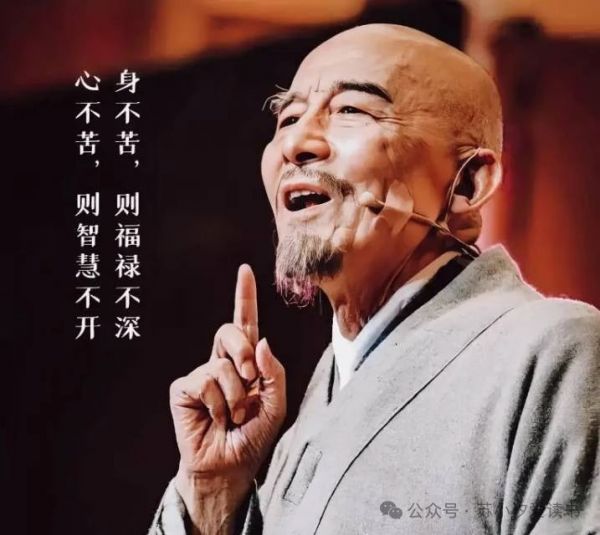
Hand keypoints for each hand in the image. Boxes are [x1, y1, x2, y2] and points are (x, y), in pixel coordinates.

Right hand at [169, 264, 286, 532]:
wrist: (231, 466)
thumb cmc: (254, 435)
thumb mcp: (276, 404)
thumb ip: (274, 372)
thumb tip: (261, 341)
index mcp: (246, 362)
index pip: (246, 323)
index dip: (244, 297)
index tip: (245, 270)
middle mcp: (222, 362)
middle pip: (230, 331)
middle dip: (243, 353)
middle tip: (250, 380)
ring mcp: (201, 373)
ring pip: (221, 365)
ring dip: (235, 396)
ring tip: (234, 416)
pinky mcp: (183, 388)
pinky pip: (204, 382)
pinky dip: (217, 404)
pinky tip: (215, 418)